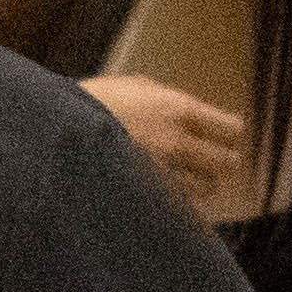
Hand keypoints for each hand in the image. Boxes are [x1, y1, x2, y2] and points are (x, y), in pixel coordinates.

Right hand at [81, 72, 250, 221]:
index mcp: (178, 109)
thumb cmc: (95, 103)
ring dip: (203, 182)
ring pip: (207, 186)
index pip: (230, 127)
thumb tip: (197, 115)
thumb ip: (171, 101)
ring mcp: (163, 171)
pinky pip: (181, 204)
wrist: (61, 132)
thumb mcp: (137, 87)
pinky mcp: (148, 194)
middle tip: (217, 159)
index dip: (230, 131)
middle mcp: (177, 141)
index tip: (226, 133)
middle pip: (226, 161)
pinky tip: (171, 191)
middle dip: (223, 159)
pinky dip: (182, 199)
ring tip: (192, 178)